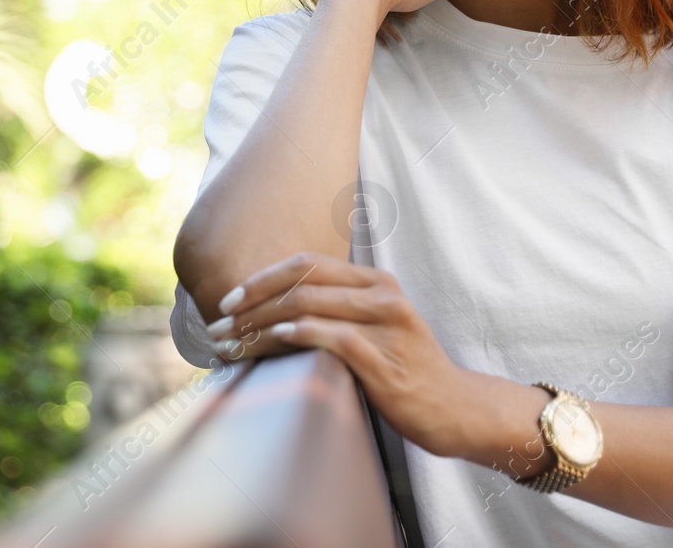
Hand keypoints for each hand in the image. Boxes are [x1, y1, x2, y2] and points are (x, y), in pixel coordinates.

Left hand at [206, 251, 471, 457]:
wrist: (454, 408)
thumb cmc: (404, 370)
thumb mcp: (374, 328)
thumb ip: (336, 311)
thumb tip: (273, 311)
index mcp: (376, 281)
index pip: (308, 263)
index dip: (263, 277)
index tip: (228, 299)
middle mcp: (382, 294)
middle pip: (301, 282)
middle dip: (251, 302)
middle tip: (218, 325)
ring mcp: (386, 325)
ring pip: (308, 307)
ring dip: (260, 325)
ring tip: (232, 343)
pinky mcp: (384, 359)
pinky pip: (332, 336)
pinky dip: (297, 334)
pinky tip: (273, 340)